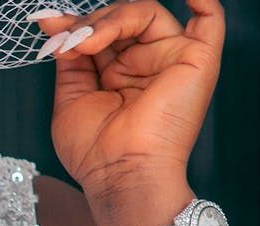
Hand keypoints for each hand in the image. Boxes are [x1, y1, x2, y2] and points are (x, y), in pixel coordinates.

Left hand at [30, 0, 224, 216]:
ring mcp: (170, 60)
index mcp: (118, 74)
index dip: (76, 24)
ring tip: (87, 43)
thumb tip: (56, 24)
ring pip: (146, 12)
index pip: (100, 31)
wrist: (120, 175)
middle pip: (121, 18)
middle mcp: (145, 64)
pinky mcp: (196, 60)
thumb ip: (70, 59)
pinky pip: (210, 19)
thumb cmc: (95, 152)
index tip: (49, 26)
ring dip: (111, 19)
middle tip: (69, 41)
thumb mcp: (70, 98)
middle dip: (90, 22)